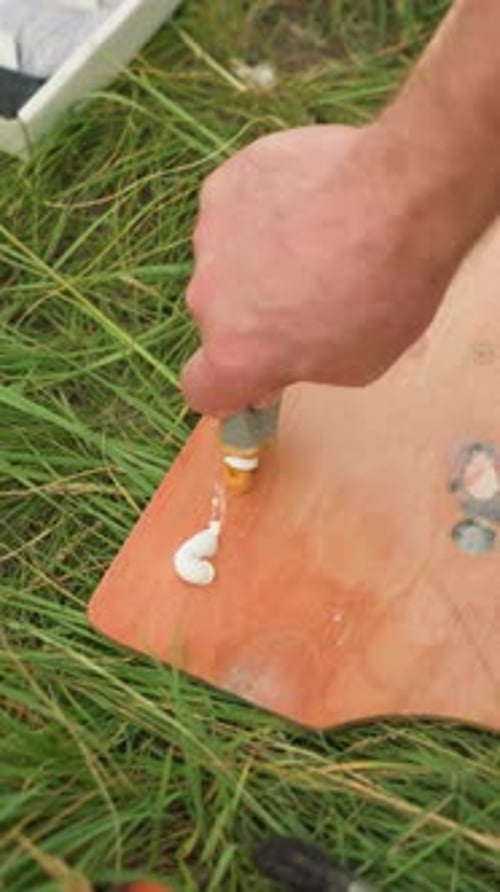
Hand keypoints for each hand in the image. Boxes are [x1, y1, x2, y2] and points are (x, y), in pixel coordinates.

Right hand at [182, 123, 466, 414]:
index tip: (256, 377)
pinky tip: (310, 200)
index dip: (229, 388)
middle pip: (221, 319)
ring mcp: (211, 238)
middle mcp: (208, 299)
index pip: (202, 390)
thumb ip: (303, 367)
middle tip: (313, 293)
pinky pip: (237, 210)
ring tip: (320, 238)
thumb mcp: (358, 364)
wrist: (400, 192)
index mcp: (237, 355)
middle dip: (256, 314)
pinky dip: (266, 210)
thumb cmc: (388, 286)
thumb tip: (286, 357)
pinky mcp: (223, 187)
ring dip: (261, 259)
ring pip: (228, 260)